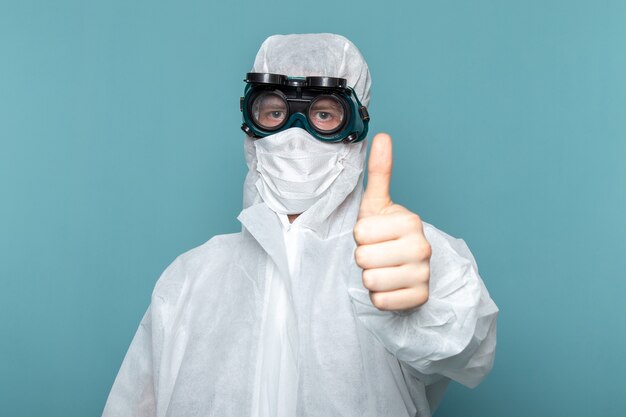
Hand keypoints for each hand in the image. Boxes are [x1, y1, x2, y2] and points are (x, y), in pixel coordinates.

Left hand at [354, 133, 431, 311]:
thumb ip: (379, 172)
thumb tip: (383, 135)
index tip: (375, 234)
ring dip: (370, 277)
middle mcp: (422, 247)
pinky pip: (380, 301)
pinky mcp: (419, 299)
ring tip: (384, 268)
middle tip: (378, 253)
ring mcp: (424, 275)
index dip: (361, 235)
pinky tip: (391, 286)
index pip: (360, 233)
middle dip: (364, 257)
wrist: (406, 266)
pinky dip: (379, 297)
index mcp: (411, 220)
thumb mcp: (378, 204)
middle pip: (362, 258)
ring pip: (370, 281)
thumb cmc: (385, 234)